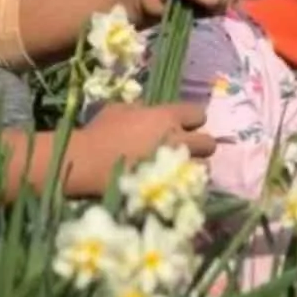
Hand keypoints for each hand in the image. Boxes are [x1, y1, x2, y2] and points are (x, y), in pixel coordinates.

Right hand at [65, 101, 215, 195]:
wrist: (87, 163)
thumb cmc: (99, 132)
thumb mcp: (119, 109)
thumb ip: (142, 109)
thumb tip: (150, 111)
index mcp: (167, 117)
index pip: (198, 114)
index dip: (191, 120)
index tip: (181, 126)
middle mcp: (178, 139)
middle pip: (209, 143)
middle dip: (199, 146)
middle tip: (184, 151)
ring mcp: (176, 166)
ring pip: (203, 167)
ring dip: (194, 167)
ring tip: (179, 171)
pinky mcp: (171, 188)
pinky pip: (189, 187)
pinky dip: (184, 185)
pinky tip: (170, 185)